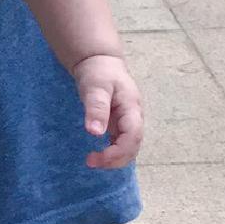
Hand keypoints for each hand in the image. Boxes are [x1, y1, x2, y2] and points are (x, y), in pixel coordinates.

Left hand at [74, 54, 143, 169]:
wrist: (100, 62)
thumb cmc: (99, 72)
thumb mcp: (96, 87)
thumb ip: (96, 108)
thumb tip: (95, 133)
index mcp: (132, 109)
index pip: (132, 137)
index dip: (118, 152)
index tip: (97, 158)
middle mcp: (134, 118)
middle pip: (133, 147)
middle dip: (115, 160)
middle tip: (90, 162)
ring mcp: (128, 122)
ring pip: (129, 148)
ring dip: (114, 159)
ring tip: (92, 160)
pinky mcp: (121, 125)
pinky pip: (121, 143)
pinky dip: (112, 153)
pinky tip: (98, 154)